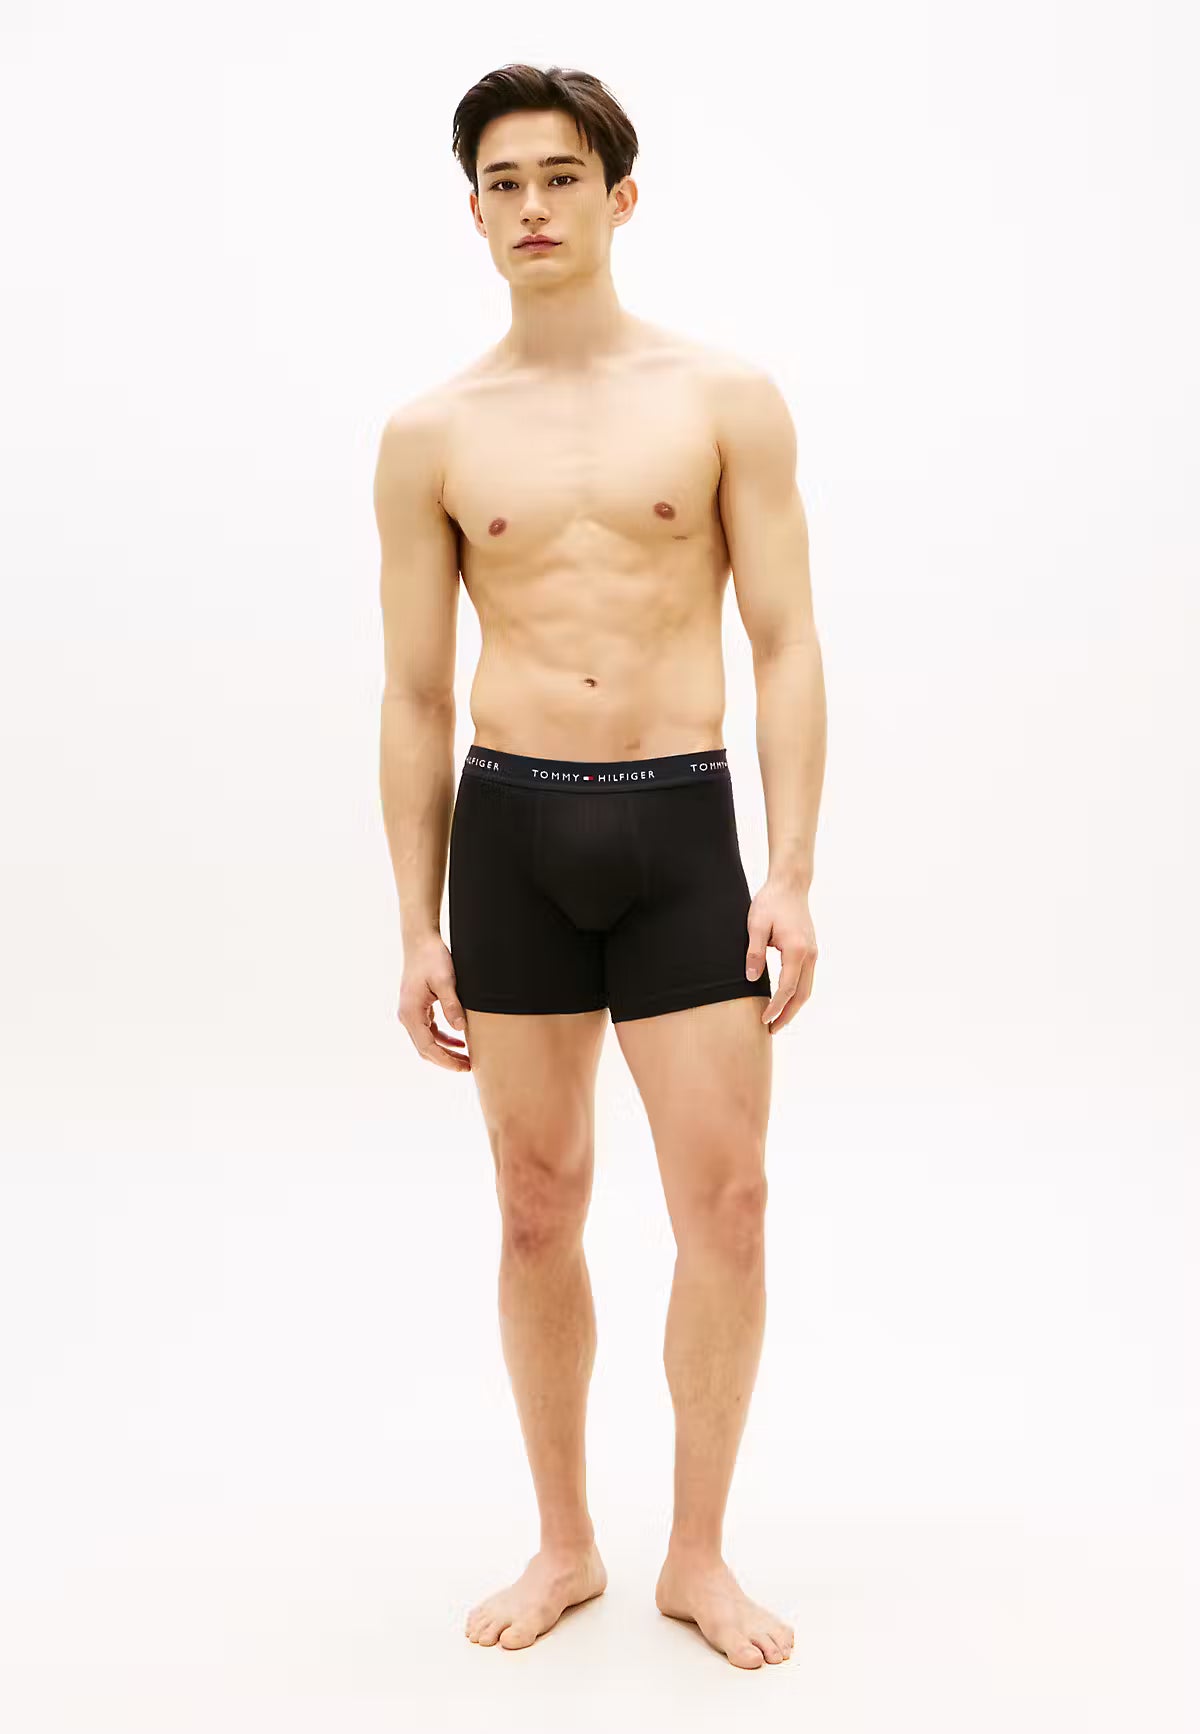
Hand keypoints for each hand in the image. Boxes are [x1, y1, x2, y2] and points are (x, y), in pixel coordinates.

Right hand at [397, 933, 470, 1071]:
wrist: (420, 941)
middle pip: (425, 1049)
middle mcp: (407, 1016)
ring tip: (466, 1059)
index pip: (428, 1047)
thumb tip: (460, 1029)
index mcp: (410, 1013)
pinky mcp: (417, 1007)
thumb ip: (452, 1005)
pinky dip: (442, 1039)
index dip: (446, 1060)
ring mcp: (410, 1012)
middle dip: (446, 1060)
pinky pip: (428, 1031)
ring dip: (445, 1051)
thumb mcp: (445, 981)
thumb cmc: (432, 958)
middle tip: (469, 1067)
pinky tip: (459, 1042)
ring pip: (427, 1042)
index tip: (464, 1067)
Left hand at [745, 878, 816, 1033]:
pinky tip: (785, 1001)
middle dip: (787, 1015)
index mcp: (797, 950)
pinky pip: (806, 979)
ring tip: (778, 1021)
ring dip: (794, 1007)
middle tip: (772, 1030)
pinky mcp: (811, 950)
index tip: (763, 1020)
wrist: (790, 884)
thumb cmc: (771, 902)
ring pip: (807, 989)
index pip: (787, 989)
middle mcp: (810, 954)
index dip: (775, 1007)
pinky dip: (797, 995)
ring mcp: (814, 952)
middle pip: (802, 995)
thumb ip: (754, 952)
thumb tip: (751, 978)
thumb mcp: (756, 925)